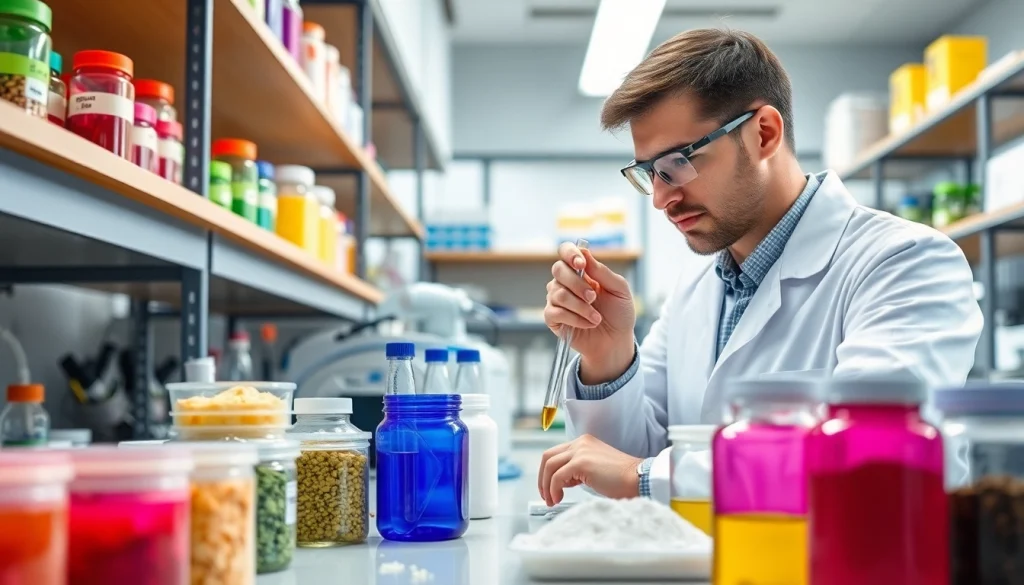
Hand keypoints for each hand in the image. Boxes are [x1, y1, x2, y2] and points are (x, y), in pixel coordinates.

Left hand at [538, 434, 641, 506]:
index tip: (549, 489)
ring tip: (552, 500)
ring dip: (546, 486)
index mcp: (583, 443)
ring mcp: (580, 451)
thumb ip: (578, 470)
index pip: (555, 454)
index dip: (548, 473)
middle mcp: (580, 443)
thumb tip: (561, 482)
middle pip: (547, 457)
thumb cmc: (622, 479)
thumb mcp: (595, 469)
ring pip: (550, 466)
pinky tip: (558, 499)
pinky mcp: (581, 462)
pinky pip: (557, 477)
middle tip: (546, 496)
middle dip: (542, 478)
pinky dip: (553, 489)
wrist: (638, 479)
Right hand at [544, 242, 635, 383]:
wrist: (616, 341)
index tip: (581, 264)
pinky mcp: (552, 317)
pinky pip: (554, 312)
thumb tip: (584, 253)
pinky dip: (575, 319)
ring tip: (596, 317)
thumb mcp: (620, 290)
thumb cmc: (619, 314)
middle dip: (577, 284)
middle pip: (558, 270)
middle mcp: (566, 282)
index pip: (566, 252)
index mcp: (582, 271)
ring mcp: (557, 299)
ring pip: (558, 293)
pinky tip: (588, 324)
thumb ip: (602, 272)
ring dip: (580, 306)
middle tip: (594, 297)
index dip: (570, 254)